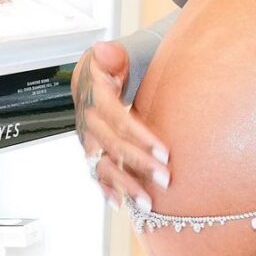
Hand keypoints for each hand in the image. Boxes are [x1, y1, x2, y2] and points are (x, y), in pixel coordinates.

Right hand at [71, 40, 171, 210]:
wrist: (90, 82)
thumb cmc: (111, 70)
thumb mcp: (113, 58)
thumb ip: (113, 56)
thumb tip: (104, 50)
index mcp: (97, 99)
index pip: (118, 119)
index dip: (140, 136)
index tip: (165, 152)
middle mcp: (90, 123)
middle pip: (114, 147)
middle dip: (140, 165)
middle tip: (166, 179)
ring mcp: (89, 141)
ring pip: (105, 166)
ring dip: (125, 185)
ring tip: (148, 203)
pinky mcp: (92, 153)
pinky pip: (97, 175)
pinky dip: (107, 191)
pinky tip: (121, 204)